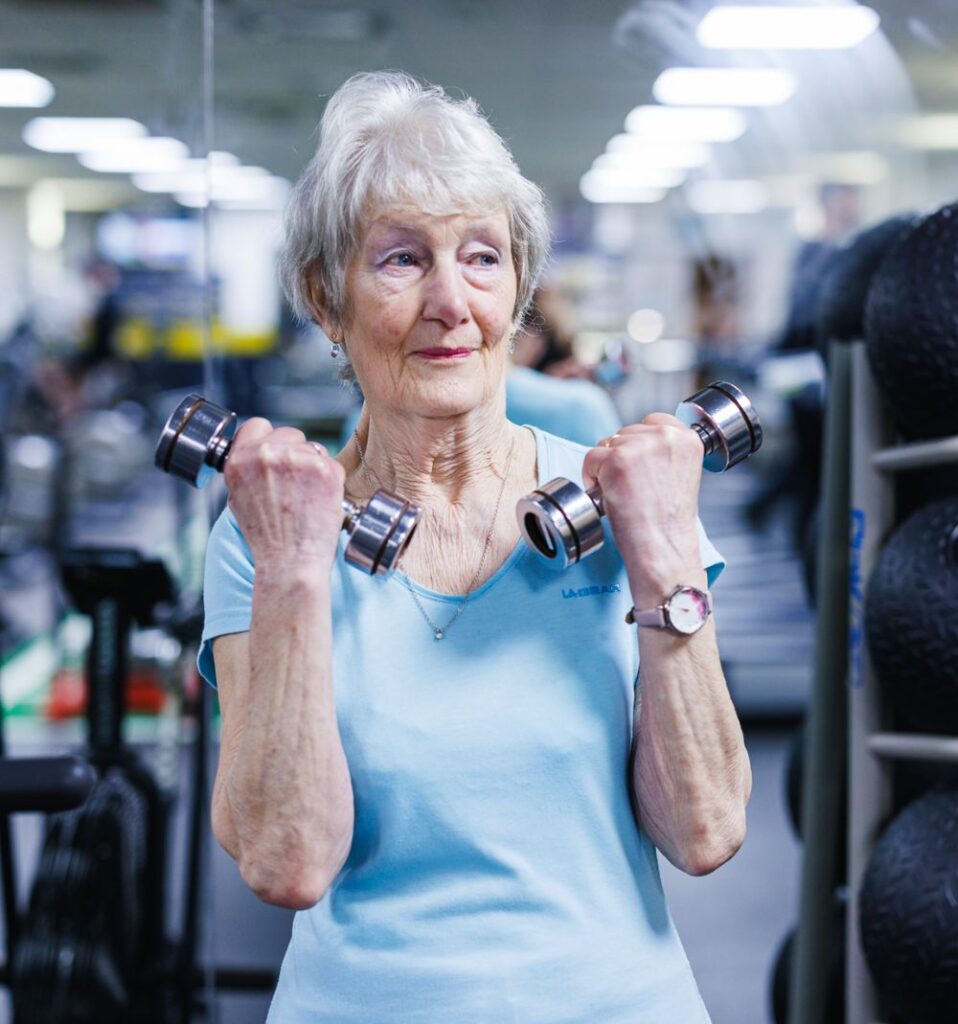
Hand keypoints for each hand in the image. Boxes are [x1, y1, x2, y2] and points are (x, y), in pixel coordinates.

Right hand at [224, 418, 345, 570]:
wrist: (290, 561)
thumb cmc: (266, 538)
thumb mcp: (238, 499)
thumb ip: (248, 469)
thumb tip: (262, 452)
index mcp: (240, 460)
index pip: (257, 426)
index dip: (268, 440)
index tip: (275, 453)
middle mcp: (266, 454)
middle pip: (289, 434)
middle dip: (294, 453)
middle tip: (296, 482)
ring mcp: (298, 459)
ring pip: (313, 448)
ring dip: (313, 466)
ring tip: (307, 496)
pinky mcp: (325, 469)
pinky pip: (332, 463)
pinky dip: (330, 479)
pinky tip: (320, 500)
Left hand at [582, 414, 704, 598]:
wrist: (663, 546)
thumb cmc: (669, 522)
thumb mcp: (680, 475)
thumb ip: (664, 453)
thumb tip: (634, 445)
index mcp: (688, 439)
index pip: (652, 422)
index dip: (639, 445)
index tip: (639, 468)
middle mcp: (666, 437)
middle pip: (626, 433)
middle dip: (621, 457)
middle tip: (631, 488)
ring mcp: (640, 446)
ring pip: (607, 444)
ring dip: (606, 467)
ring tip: (622, 493)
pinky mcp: (617, 460)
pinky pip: (591, 458)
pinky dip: (591, 477)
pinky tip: (608, 496)